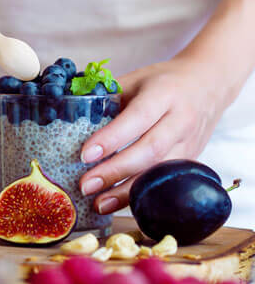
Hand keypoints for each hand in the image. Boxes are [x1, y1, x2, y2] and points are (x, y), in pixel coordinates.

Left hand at [79, 57, 228, 214]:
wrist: (209, 85)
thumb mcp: (137, 79)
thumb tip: (73, 118)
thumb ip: (109, 97)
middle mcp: (180, 120)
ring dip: (127, 192)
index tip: (85, 155)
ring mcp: (190, 143)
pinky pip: (166, 181)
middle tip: (85, 185)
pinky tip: (119, 203)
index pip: (137, 118)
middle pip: (149, 150)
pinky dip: (142, 194)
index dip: (111, 138)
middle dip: (115, 171)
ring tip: (99, 203)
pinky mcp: (192, 160)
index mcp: (164, 94)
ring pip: (159, 172)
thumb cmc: (165, 82)